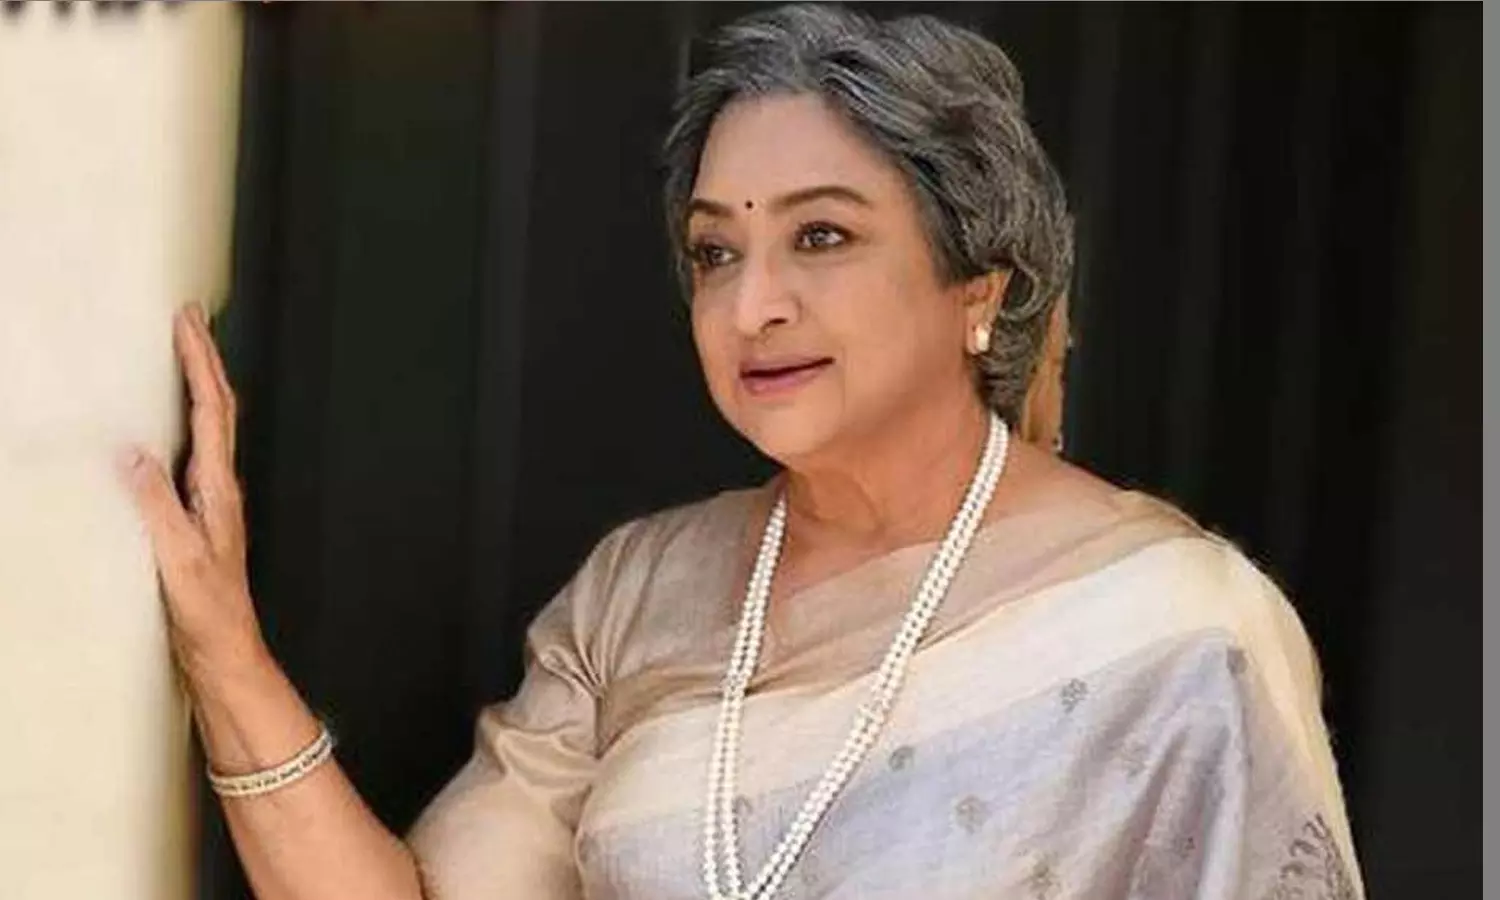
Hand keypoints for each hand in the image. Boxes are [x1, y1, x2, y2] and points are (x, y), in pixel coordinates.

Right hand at [117, 303, 264, 676]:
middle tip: (189, 319)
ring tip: (185, 354)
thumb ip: (156, 506)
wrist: (225, 651)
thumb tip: (132, 453)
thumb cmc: (207, 611)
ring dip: (201, 386)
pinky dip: (188, 423)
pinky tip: (170, 427)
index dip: (200, 363)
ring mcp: (213, 501)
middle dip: (204, 360)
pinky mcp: (201, 517)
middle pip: (218, 409)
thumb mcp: (178, 558)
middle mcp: (221, 489)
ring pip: (212, 428)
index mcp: (217, 490)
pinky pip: (196, 454)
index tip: (188, 322)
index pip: (211, 411)